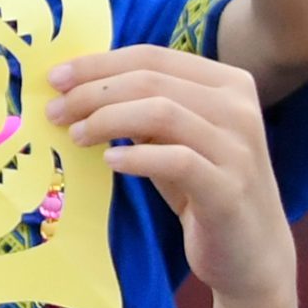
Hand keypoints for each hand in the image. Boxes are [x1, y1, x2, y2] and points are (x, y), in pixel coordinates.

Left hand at [45, 48, 291, 304]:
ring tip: (76, 136)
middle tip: (55, 111)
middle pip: (151, 80)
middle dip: (93, 92)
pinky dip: (137, 156)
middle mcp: (239, 108)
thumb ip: (144, 108)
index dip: (99, 63)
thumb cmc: (203, 187)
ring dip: (107, 119)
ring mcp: (238, 148)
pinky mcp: (229, 189)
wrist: (251, 252)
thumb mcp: (175, 138)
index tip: (56, 78)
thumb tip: (78, 86)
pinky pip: (177, 160)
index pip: (152, 56)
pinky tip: (110, 161)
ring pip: (162, 112)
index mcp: (228, 83)